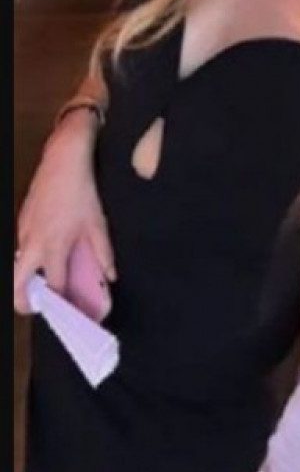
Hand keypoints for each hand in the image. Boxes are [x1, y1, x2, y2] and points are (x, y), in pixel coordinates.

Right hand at [14, 112, 115, 314]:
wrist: (63, 159)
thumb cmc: (81, 190)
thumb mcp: (98, 222)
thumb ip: (104, 253)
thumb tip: (111, 275)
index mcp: (54, 247)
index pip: (54, 287)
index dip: (63, 303)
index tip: (71, 312)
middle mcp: (33, 243)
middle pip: (17, 285)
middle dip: (24, 302)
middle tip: (39, 308)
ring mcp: (24, 231)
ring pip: (17, 266)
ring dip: (26, 279)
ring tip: (44, 283)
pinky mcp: (22, 220)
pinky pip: (20, 247)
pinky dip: (28, 258)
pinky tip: (45, 253)